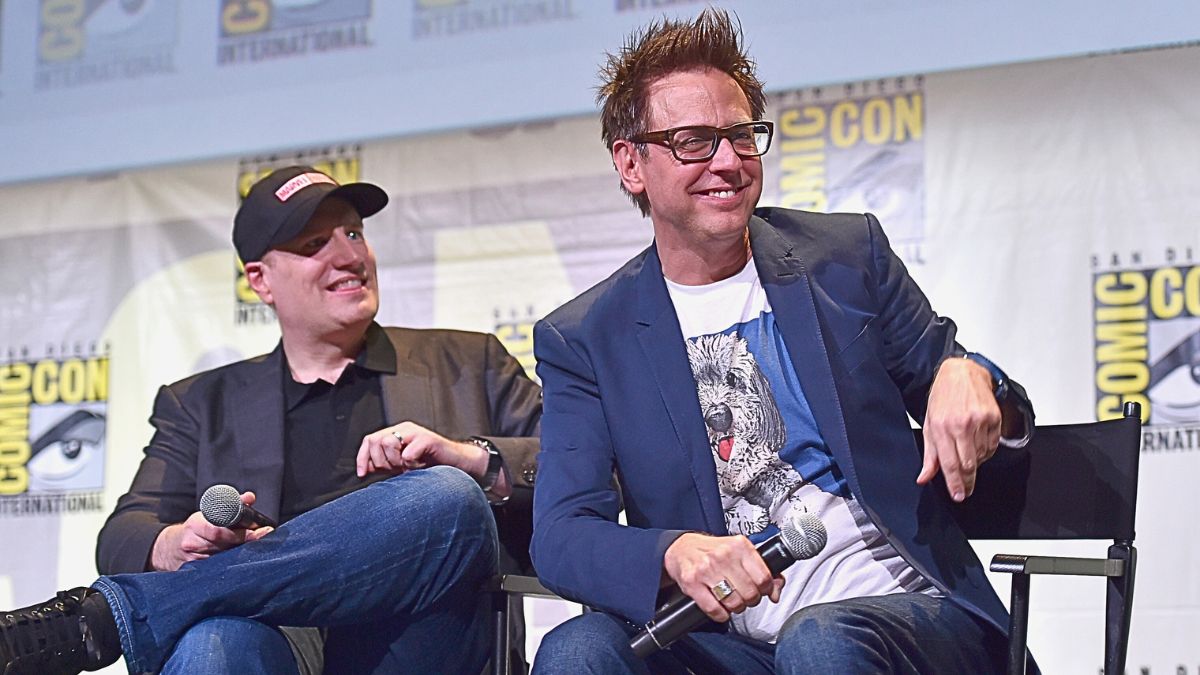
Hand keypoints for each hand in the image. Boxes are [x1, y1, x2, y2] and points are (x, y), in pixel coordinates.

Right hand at [150, 491, 272, 571]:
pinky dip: (231, 564)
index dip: (239, 531)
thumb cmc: (195, 528)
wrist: (169, 549)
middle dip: (245, 540)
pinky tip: (243, 561)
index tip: (258, 530)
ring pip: (222, 557)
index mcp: (195, 524)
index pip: (218, 529)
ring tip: (258, 547)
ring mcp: (193, 560)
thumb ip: (231, 504)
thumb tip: (249, 497)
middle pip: (223, 544)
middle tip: (264, 536)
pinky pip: (218, 568)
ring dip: (241, 552)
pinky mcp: (195, 571)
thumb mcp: (208, 512)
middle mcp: (193, 543)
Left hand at [356, 422, 487, 479]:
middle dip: (381, 461)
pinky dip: (411, 465)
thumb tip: (364, 469)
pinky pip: (407, 454)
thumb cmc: (430, 464)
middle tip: (395, 470)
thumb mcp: (401, 465)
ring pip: (388, 443)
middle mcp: (404, 428)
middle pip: (376, 441)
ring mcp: (416, 432)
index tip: (363, 474)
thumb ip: (383, 464)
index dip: (363, 457)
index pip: (370, 440)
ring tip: (407, 468)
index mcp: (396, 432)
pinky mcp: (428, 439)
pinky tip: (419, 467)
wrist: (457, 464)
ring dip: (395, 462)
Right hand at [662, 532, 783, 622]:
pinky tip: (720, 608)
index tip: (762, 591)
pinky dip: (720, 615)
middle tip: (745, 597)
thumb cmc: (713, 551)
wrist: (681, 549)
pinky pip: (715, 609)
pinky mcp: (692, 583)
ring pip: (734, 602)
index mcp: (739, 546)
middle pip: (750, 593)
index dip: (766, 590)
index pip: (764, 577)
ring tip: (732, 601)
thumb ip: (763, 569)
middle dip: (750, 600)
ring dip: (736, 608)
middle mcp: (723, 556)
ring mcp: (706, 569)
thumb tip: (776, 591)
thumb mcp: (740, 552)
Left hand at [917, 357, 1001, 500]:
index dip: (955, 484)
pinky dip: (985, 451)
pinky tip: (977, 442)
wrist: (962, 374)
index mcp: (942, 427)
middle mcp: (962, 425)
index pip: (950, 464)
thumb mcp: (929, 424)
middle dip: (967, 481)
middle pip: (968, 465)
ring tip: (966, 451)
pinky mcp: (994, 419)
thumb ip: (929, 455)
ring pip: (982, 457)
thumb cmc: (943, 398)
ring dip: (975, 462)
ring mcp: (980, 422)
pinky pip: (992, 446)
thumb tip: (924, 477)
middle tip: (965, 490)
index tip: (959, 495)